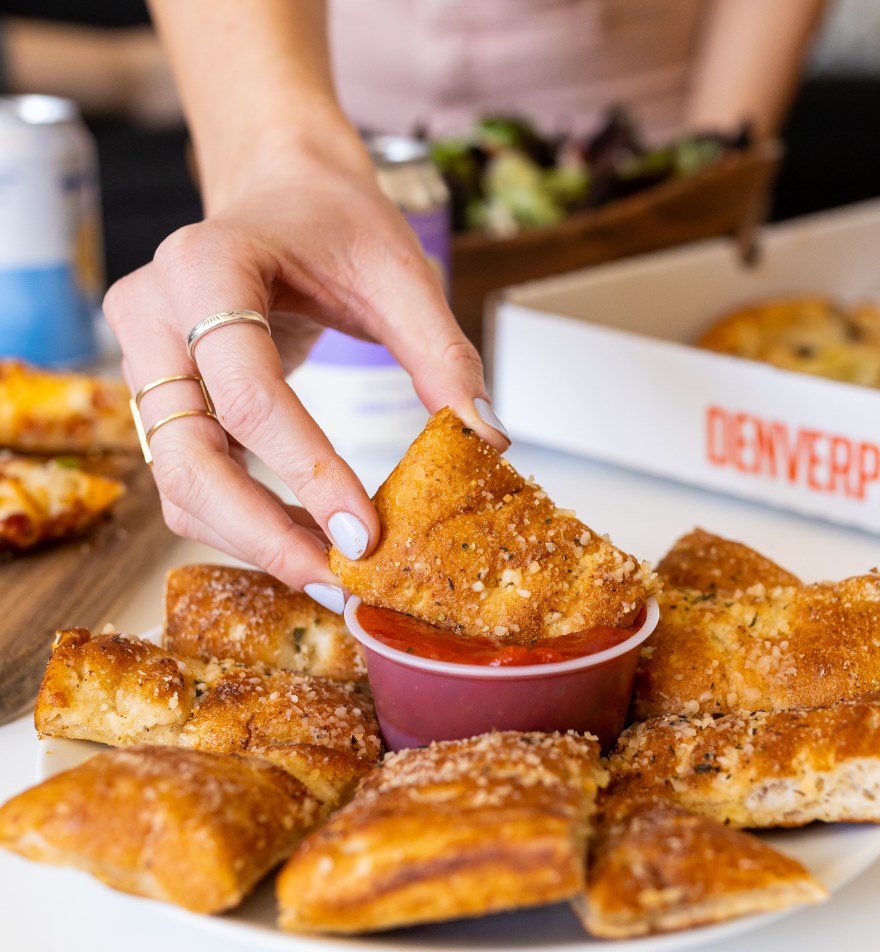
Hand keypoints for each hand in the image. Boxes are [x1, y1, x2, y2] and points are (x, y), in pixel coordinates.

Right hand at [105, 132, 509, 611]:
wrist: (277, 190)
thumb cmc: (335, 220)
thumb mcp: (399, 270)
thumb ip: (442, 353)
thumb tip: (486, 442)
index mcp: (206, 268)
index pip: (247, 392)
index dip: (307, 471)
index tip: (367, 532)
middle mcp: (153, 317)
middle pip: (186, 458)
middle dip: (263, 534)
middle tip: (339, 583)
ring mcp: (143, 362)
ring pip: (178, 483)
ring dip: (252, 540)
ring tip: (332, 573)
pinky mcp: (160, 398)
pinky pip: (189, 478)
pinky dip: (243, 521)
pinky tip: (307, 539)